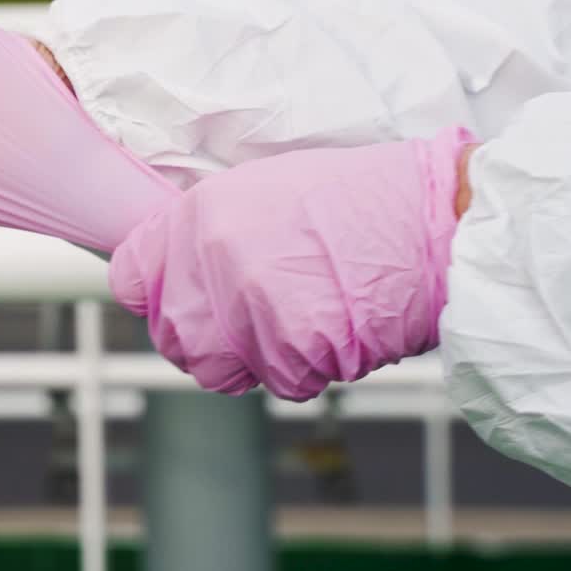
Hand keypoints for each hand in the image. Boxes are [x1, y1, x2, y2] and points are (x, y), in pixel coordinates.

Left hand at [110, 126, 476, 400]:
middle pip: (173, 337)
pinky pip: (282, 381)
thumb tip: (178, 273)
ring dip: (255, 359)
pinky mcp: (293, 346)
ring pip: (222, 370)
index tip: (175, 300)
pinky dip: (310, 367)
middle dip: (208, 340)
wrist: (440, 218)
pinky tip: (340, 328)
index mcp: (201, 214)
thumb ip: (211, 233)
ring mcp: (251, 305)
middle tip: (252, 323)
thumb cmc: (365, 199)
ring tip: (302, 320)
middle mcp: (214, 258)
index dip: (153, 295)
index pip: (130, 277)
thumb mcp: (267, 190)